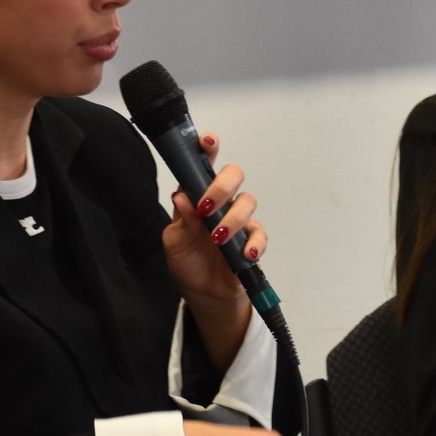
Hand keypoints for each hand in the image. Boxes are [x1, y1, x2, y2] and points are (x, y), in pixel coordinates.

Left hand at [162, 132, 268, 368]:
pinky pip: (259, 234)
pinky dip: (253, 243)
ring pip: (248, 201)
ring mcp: (238, 220)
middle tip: (207, 206)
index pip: (203, 165)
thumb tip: (182, 196)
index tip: (207, 141)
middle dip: (222, 185)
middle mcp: (221, 202)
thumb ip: (181, 221)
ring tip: (217, 238)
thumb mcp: (175, 243)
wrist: (205, 295)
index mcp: (198, 196)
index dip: (207, 148)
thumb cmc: (188, 263)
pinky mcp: (252, 241)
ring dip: (233, 218)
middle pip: (233, 175)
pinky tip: (243, 253)